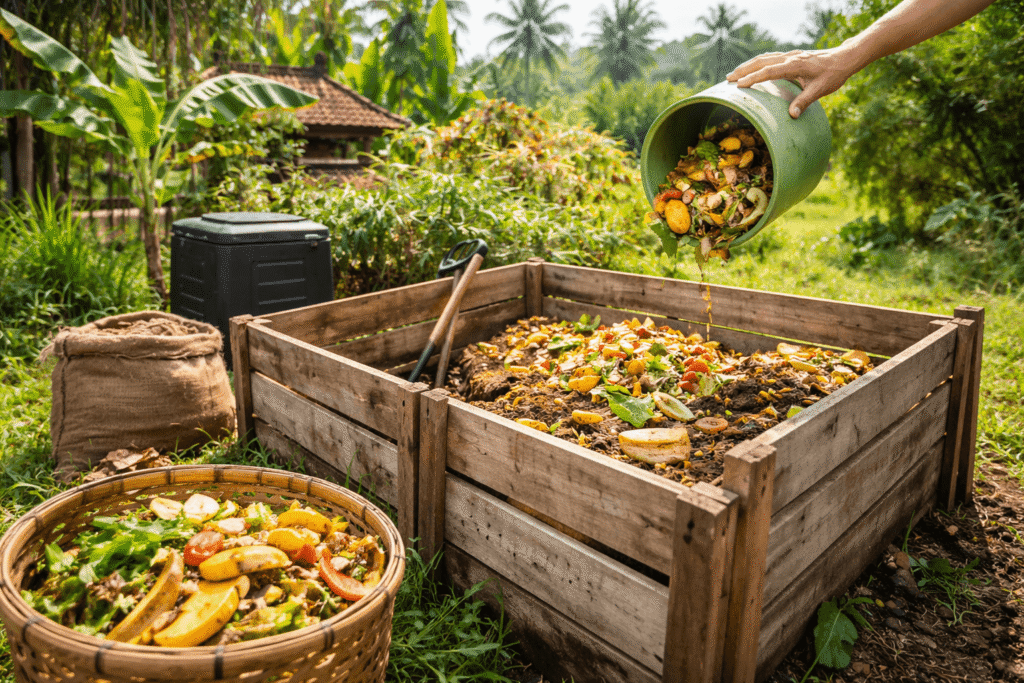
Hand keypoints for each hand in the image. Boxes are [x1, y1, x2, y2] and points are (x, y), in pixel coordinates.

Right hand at [726, 48, 855, 118]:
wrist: (844, 59)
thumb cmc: (833, 75)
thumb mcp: (820, 90)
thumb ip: (804, 102)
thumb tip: (792, 116)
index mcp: (795, 65)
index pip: (768, 71)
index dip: (753, 78)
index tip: (739, 85)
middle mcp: (790, 57)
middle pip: (761, 61)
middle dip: (743, 70)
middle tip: (728, 79)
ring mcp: (790, 55)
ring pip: (764, 58)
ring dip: (748, 65)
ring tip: (734, 74)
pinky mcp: (792, 56)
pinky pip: (770, 58)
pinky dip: (758, 63)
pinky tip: (753, 68)